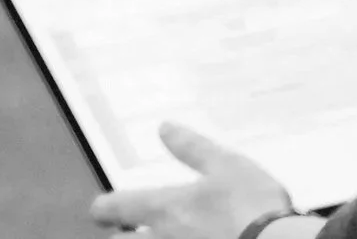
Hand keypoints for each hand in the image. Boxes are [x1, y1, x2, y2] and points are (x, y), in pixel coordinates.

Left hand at [89, 123, 297, 237]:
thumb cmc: (254, 211)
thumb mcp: (227, 166)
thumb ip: (193, 148)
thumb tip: (166, 128)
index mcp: (164, 210)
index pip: (114, 208)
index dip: (104, 208)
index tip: (102, 210)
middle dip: (123, 237)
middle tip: (128, 232)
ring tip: (161, 238)